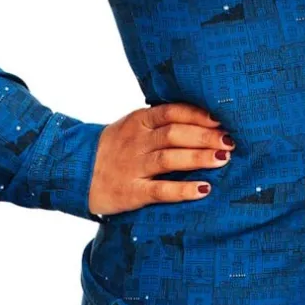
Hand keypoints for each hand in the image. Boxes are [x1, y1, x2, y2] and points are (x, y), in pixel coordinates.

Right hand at [87, 102, 233, 216]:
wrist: (73, 172)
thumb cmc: (114, 148)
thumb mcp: (133, 128)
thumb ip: (161, 123)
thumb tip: (205, 120)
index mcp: (138, 121)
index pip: (172, 112)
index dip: (198, 114)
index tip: (223, 117)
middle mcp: (136, 142)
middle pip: (174, 134)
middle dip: (205, 136)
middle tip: (231, 140)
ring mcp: (133, 167)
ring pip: (169, 159)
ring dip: (198, 157)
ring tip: (224, 158)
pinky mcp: (131, 192)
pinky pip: (160, 190)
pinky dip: (183, 190)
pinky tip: (204, 189)